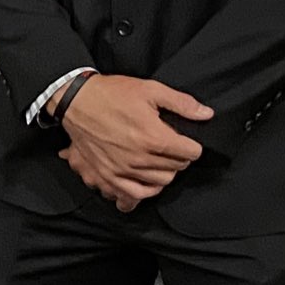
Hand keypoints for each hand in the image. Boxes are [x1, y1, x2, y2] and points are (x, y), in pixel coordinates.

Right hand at [56, 74, 212, 213]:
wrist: (77, 102)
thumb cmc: (112, 94)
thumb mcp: (150, 90)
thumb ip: (181, 104)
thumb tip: (206, 114)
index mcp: (154, 136)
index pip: (190, 153)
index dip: (192, 146)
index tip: (187, 141)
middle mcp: (140, 158)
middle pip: (176, 168)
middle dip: (179, 158)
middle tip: (172, 147)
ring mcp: (123, 170)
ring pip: (160, 182)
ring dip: (165, 172)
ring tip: (159, 160)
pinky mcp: (108, 176)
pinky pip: (134, 195)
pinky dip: (145, 190)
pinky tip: (147, 179)